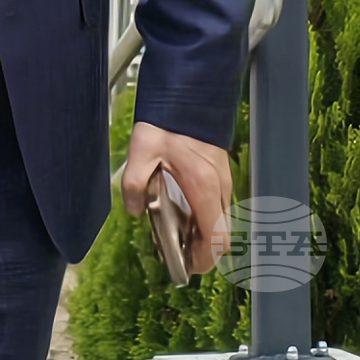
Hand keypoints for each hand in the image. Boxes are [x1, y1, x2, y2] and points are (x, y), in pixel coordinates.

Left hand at [119, 122, 233, 275]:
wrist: (188, 92)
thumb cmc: (166, 122)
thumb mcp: (141, 152)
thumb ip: (136, 186)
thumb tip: (136, 212)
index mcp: (202, 187)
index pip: (215, 238)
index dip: (203, 260)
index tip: (185, 267)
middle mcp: (219, 187)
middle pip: (223, 235)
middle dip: (203, 252)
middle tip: (178, 255)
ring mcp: (224, 179)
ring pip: (223, 221)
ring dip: (205, 235)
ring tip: (177, 234)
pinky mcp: (221, 171)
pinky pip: (220, 205)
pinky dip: (206, 218)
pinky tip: (183, 211)